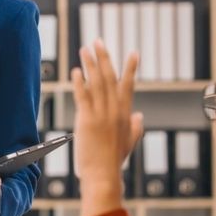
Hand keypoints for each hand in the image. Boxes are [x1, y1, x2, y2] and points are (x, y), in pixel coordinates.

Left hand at [72, 40, 144, 215]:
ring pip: (96, 82)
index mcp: (126, 114)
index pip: (129, 85)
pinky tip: (76, 71)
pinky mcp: (87, 120)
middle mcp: (115, 110)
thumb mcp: (129, 142)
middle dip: (104, 58)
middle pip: (110, 78)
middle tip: (98, 41)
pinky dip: (79, 82)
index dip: (130, 68)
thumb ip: (136, 127)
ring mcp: (102, 114)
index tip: (133, 52)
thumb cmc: (113, 161)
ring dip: (90, 64)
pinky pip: (83, 96)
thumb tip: (140, 116)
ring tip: (85, 48)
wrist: (103, 174)